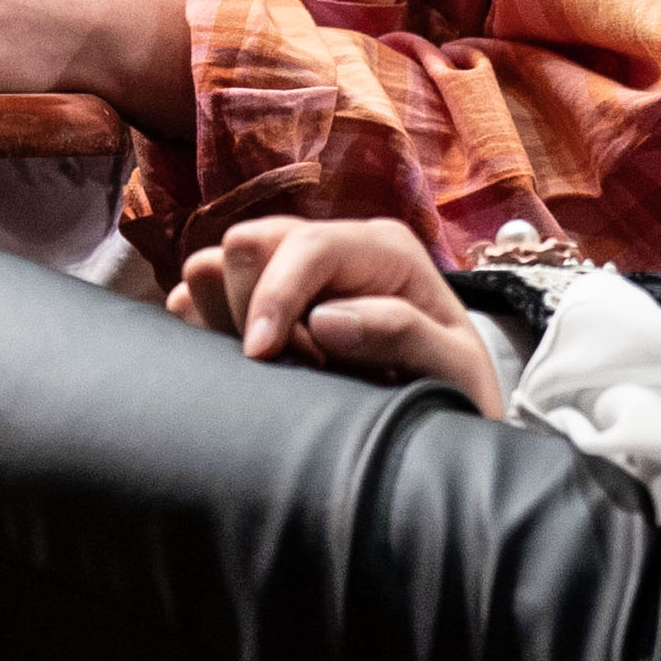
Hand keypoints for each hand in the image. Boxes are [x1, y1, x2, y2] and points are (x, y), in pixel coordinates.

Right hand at [169, 216, 498, 413]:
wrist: (447, 418)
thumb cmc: (457, 391)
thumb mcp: (455, 370)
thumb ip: (403, 335)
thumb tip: (324, 319)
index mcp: (381, 248)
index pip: (305, 246)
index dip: (274, 295)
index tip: (261, 355)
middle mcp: (332, 246)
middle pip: (248, 242)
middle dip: (251, 307)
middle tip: (293, 367)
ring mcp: (293, 270)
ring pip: (217, 263)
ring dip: (229, 317)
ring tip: (281, 366)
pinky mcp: (263, 298)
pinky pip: (203, 294)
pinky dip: (209, 326)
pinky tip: (253, 365)